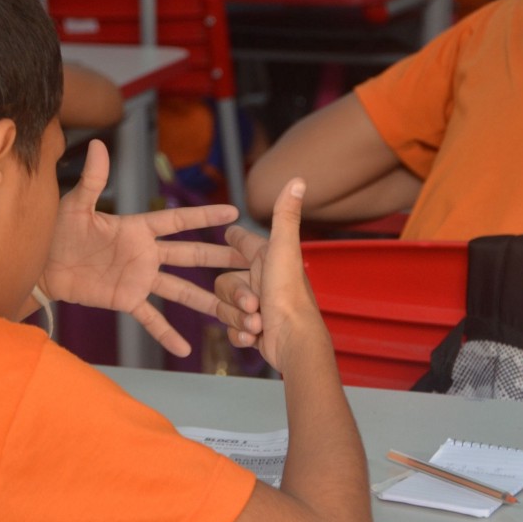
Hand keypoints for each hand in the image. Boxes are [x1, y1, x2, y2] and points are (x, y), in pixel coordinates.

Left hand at [42, 139, 245, 356]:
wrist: (40, 265)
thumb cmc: (56, 230)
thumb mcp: (76, 205)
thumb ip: (94, 180)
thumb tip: (99, 144)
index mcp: (137, 228)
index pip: (177, 221)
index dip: (204, 218)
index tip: (233, 213)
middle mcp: (145, 254)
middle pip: (190, 256)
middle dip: (220, 258)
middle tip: (251, 259)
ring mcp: (138, 279)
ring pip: (179, 289)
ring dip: (205, 300)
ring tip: (234, 310)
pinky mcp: (126, 300)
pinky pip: (150, 318)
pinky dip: (166, 334)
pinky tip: (185, 350)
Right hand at [214, 178, 324, 372]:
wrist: (293, 342)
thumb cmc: (289, 296)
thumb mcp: (284, 250)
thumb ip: (285, 215)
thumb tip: (299, 179)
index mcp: (267, 259)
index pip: (243, 243)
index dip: (234, 238)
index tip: (227, 233)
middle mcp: (261, 281)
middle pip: (223, 282)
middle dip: (236, 298)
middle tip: (253, 305)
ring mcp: (256, 307)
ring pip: (224, 307)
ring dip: (238, 319)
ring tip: (258, 324)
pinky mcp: (252, 331)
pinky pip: (230, 329)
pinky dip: (240, 335)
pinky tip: (254, 338)